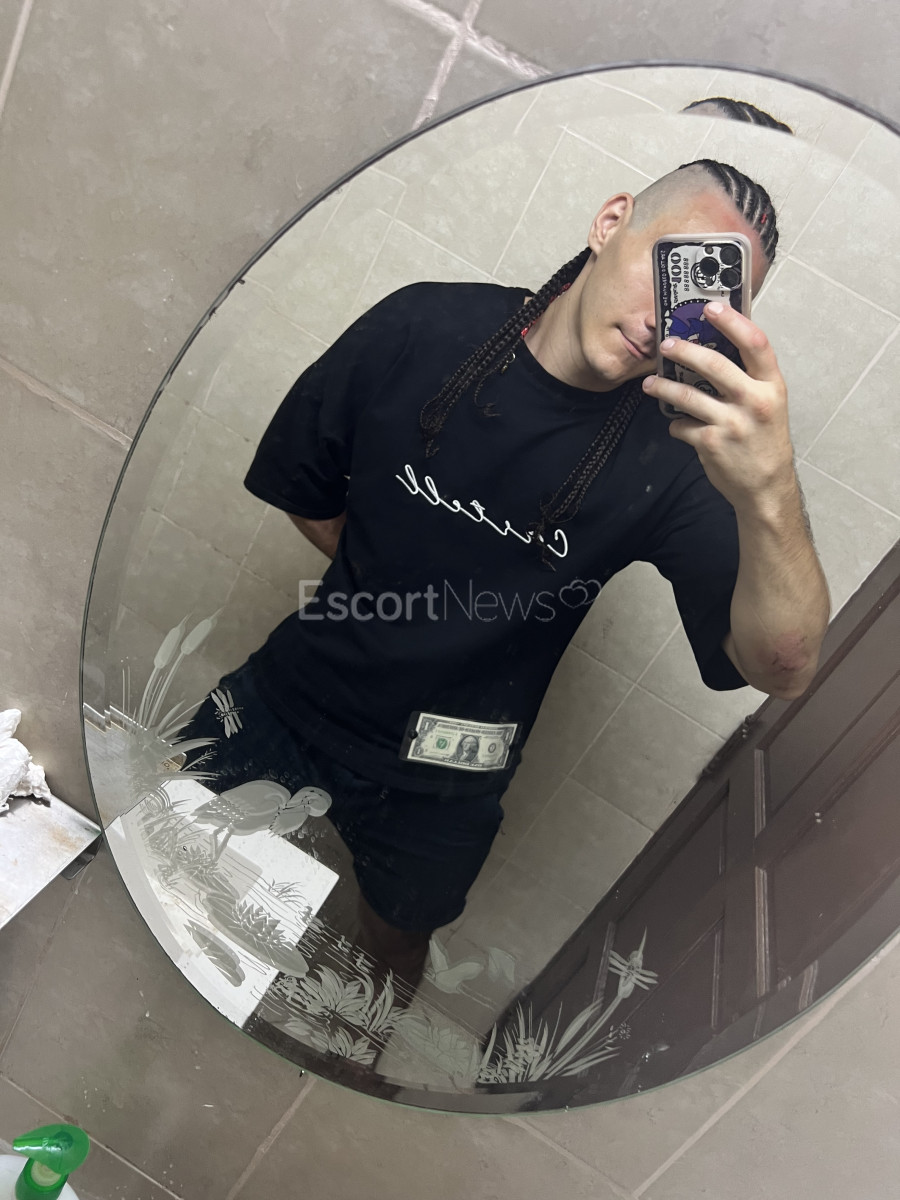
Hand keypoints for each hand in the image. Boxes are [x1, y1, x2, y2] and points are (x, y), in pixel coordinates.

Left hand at [641, 303, 796, 513]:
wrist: (766, 487)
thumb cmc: (764, 441)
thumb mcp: (770, 404)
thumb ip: (749, 379)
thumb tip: (716, 348)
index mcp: (772, 386)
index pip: (756, 343)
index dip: (732, 321)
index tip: (710, 307)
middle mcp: (755, 401)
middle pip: (714, 364)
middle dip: (684, 350)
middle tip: (665, 345)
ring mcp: (732, 423)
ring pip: (688, 395)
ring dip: (663, 387)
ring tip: (650, 384)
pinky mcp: (711, 443)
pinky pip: (682, 425)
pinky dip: (676, 424)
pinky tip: (677, 425)